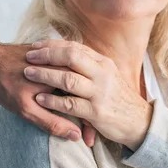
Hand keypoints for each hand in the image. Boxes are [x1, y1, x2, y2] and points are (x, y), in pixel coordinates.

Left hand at [0, 42, 84, 141]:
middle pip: (88, 93)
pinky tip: (71, 101)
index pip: (86, 103)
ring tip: (84, 122)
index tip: (89, 139)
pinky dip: (74, 88)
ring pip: (82, 84)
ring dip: (85, 102)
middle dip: (91, 114)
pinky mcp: (56, 56)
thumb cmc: (6, 85)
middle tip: (90, 135)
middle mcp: (65, 65)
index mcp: (63, 78)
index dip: (90, 124)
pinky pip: (71, 75)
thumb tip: (74, 135)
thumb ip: (52, 122)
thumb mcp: (27, 110)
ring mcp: (61, 59)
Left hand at [24, 40, 152, 150]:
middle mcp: (103, 74)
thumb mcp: (106, 77)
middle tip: (28, 56)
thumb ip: (88, 66)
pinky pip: (70, 104)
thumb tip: (66, 53)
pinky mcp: (96, 112)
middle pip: (71, 57)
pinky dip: (52, 101)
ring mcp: (100, 92)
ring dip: (45, 75)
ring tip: (29, 73)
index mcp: (104, 63)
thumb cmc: (117, 99)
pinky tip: (39, 99)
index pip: (75, 47)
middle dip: (47, 55)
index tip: (36, 46)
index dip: (53, 45)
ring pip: (68, 79)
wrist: (139, 122)